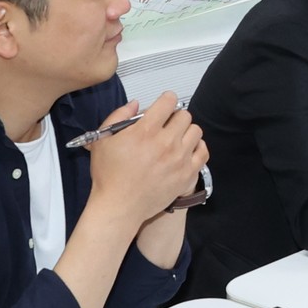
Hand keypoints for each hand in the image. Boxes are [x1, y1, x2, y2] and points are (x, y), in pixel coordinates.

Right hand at [85, 96, 209, 228]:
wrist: (119, 207)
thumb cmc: (109, 176)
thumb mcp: (103, 140)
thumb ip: (119, 116)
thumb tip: (136, 104)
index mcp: (146, 131)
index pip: (169, 101)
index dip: (165, 101)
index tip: (162, 107)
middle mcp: (166, 142)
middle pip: (184, 115)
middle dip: (174, 117)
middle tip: (165, 127)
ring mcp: (179, 159)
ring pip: (196, 131)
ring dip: (186, 132)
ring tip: (175, 140)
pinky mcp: (186, 174)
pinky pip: (203, 152)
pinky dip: (197, 149)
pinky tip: (186, 151)